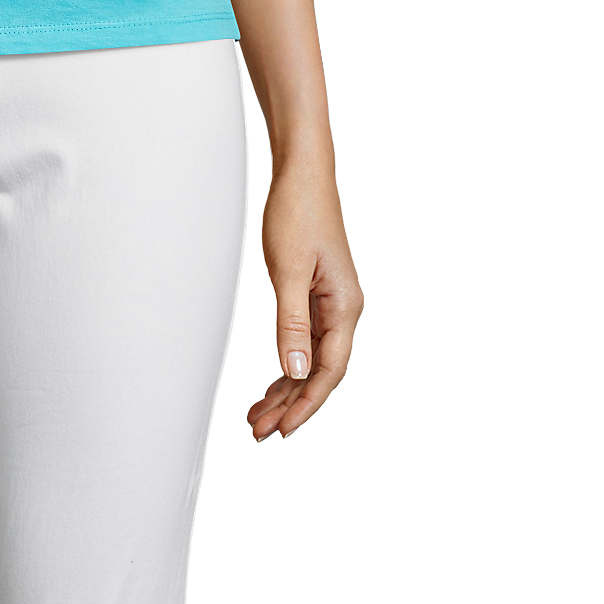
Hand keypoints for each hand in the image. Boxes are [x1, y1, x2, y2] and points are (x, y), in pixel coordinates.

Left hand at [247, 157, 362, 440]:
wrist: (302, 172)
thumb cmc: (298, 212)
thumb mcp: (288, 270)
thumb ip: (291, 323)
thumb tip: (294, 371)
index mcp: (345, 306)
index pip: (329, 371)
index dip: (306, 403)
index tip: (282, 429)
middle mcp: (344, 309)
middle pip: (320, 372)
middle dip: (291, 404)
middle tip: (259, 431)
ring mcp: (332, 303)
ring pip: (311, 359)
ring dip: (286, 388)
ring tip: (258, 416)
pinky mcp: (317, 294)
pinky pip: (305, 340)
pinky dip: (287, 363)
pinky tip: (273, 381)